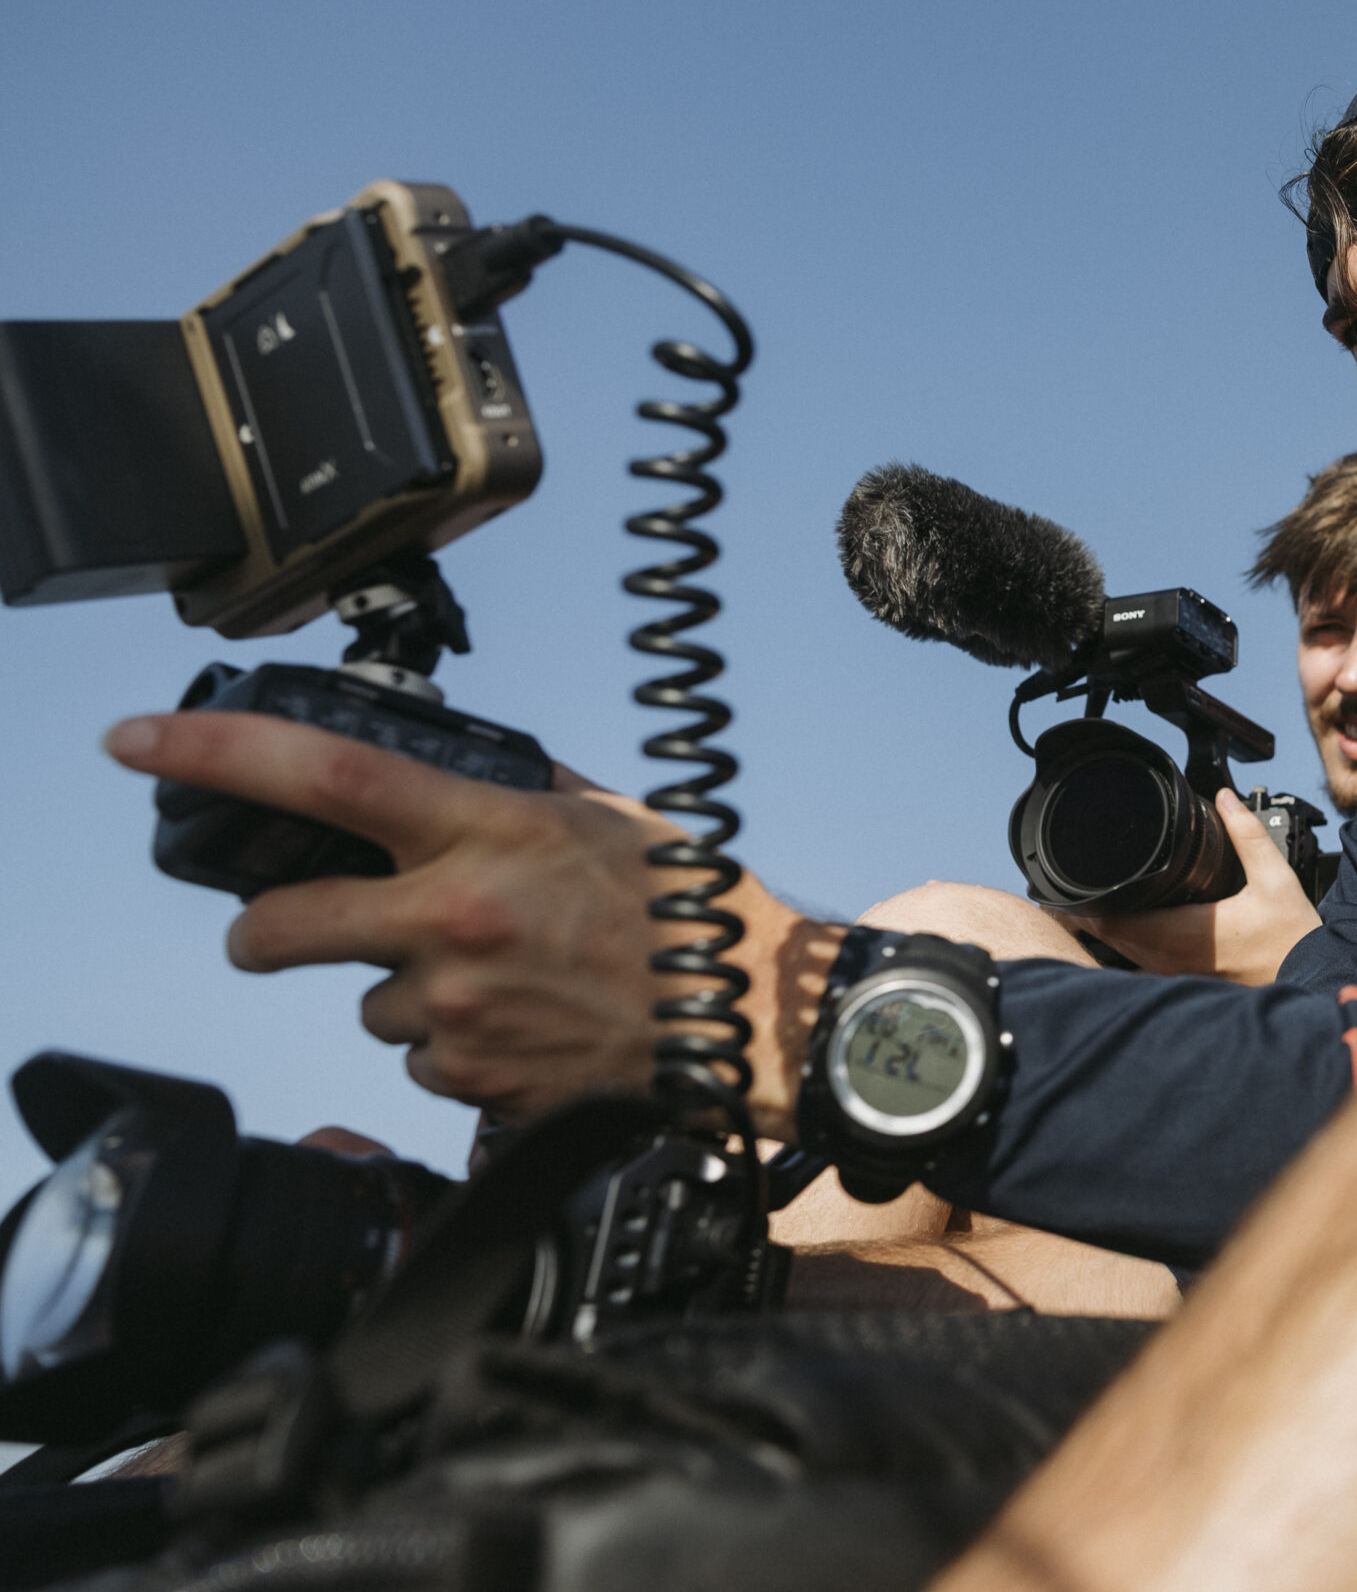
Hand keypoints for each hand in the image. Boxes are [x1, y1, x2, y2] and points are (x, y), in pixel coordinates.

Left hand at [104, 710, 831, 1131]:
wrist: (755, 1020)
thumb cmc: (691, 910)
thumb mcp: (606, 816)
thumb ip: (514, 792)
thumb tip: (448, 769)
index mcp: (485, 834)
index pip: (322, 776)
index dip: (211, 752)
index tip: (133, 740)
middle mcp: (456, 921)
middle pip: (280, 927)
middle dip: (267, 933)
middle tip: (281, 931)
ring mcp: (461, 1010)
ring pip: (366, 1007)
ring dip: (405, 996)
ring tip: (499, 983)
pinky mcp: (476, 1083)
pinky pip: (425, 1065)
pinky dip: (459, 1052)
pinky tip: (525, 1029)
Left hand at [1052, 789, 1320, 984]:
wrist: (1316, 983)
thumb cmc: (1296, 940)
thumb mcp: (1277, 880)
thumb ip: (1247, 836)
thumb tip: (1224, 798)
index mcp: (1189, 934)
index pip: (1120, 923)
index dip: (1086, 910)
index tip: (1061, 894)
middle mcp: (1176, 962)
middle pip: (1111, 943)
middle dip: (1084, 922)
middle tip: (1058, 901)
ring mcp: (1180, 980)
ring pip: (1124, 962)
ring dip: (1103, 940)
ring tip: (1081, 916)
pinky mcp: (1189, 988)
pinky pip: (1144, 974)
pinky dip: (1126, 957)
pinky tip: (1123, 942)